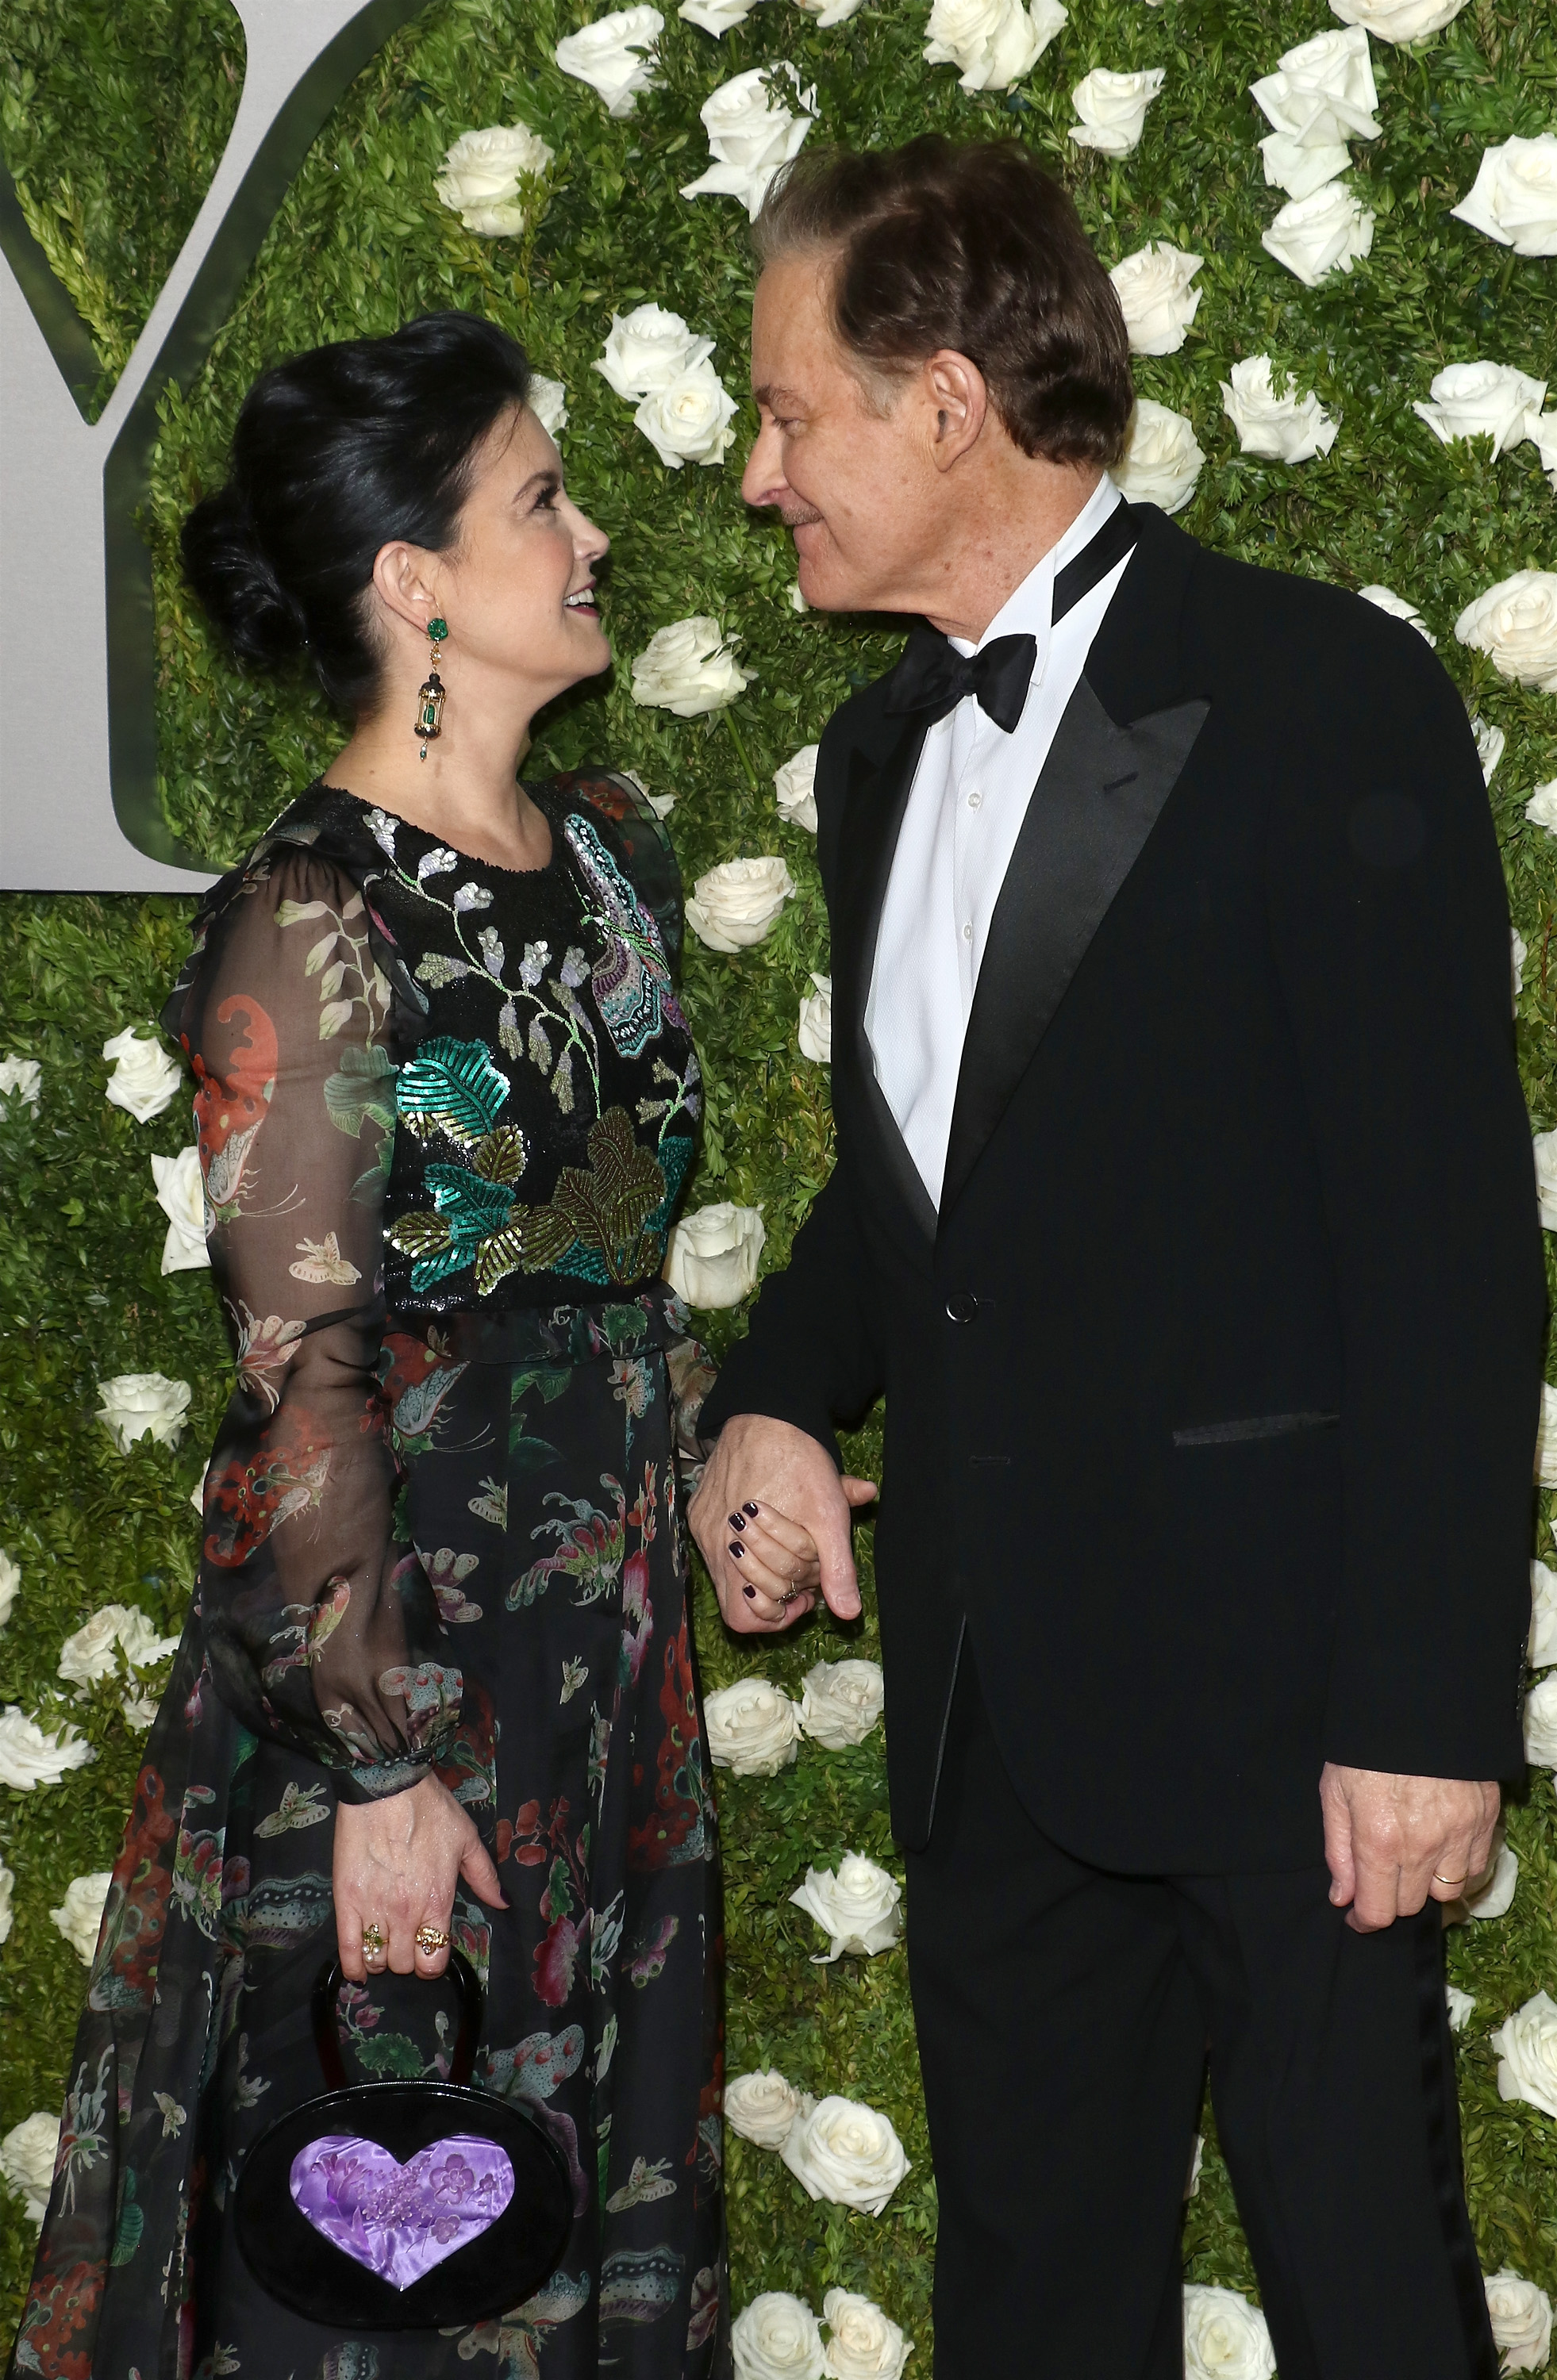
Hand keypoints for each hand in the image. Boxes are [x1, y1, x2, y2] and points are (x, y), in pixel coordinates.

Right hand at [334, 1771, 505, 1978]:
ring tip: (385, 1944)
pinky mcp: (346, 1901)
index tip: (431, 1951)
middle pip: (404, 1964)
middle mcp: (406, 1914)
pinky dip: (353, 1966)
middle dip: (408, 1958)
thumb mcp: (467, 1839)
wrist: (387, 1786)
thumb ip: (485, 1877)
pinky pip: (347, 1949)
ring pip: (378, 1959)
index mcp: (437, 1902)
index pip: (434, 1961)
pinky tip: (358, 1968)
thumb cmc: (430, 1809)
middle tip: (408, 1941)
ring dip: (382, 1958)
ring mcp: (374, 1909)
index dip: (433, 1963)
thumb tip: (502, 1904)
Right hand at [689, 1412, 876, 1633]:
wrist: (768, 1414)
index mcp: (740, 1552)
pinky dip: (741, 1549)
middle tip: (802, 1572)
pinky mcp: (698, 1511)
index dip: (778, 1615)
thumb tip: (849, 1613)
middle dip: (776, 1592)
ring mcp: (702, 1527)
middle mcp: (712, 1545)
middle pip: (737, 1600)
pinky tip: (767, 1532)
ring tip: (787, 1553)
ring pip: (726, 1574)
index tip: (804, 1593)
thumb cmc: (800, 1463)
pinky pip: (715, 1545)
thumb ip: (837, 1567)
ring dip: (760, 1572)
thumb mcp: (830, 1516)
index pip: (745, 1617)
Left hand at [1319, 1762, 1499, 1933]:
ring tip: (1413, 1863)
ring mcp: (1459, 1835)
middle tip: (1381, 1878)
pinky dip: (1459, 1867)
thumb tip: (1342, 1897)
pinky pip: (1476, 1867)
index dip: (1365, 1920)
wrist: (1415, 1706)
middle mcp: (1422, 1847)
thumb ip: (1337, 1851)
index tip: (1357, 1915)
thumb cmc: (1365, 1748)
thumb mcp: (1334, 1793)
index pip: (1380, 1911)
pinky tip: (1443, 1849)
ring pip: (1448, 1892)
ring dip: (1428, 1885)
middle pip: (1412, 1905)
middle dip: (1392, 1898)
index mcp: (1379, 1841)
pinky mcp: (1485, 1820)